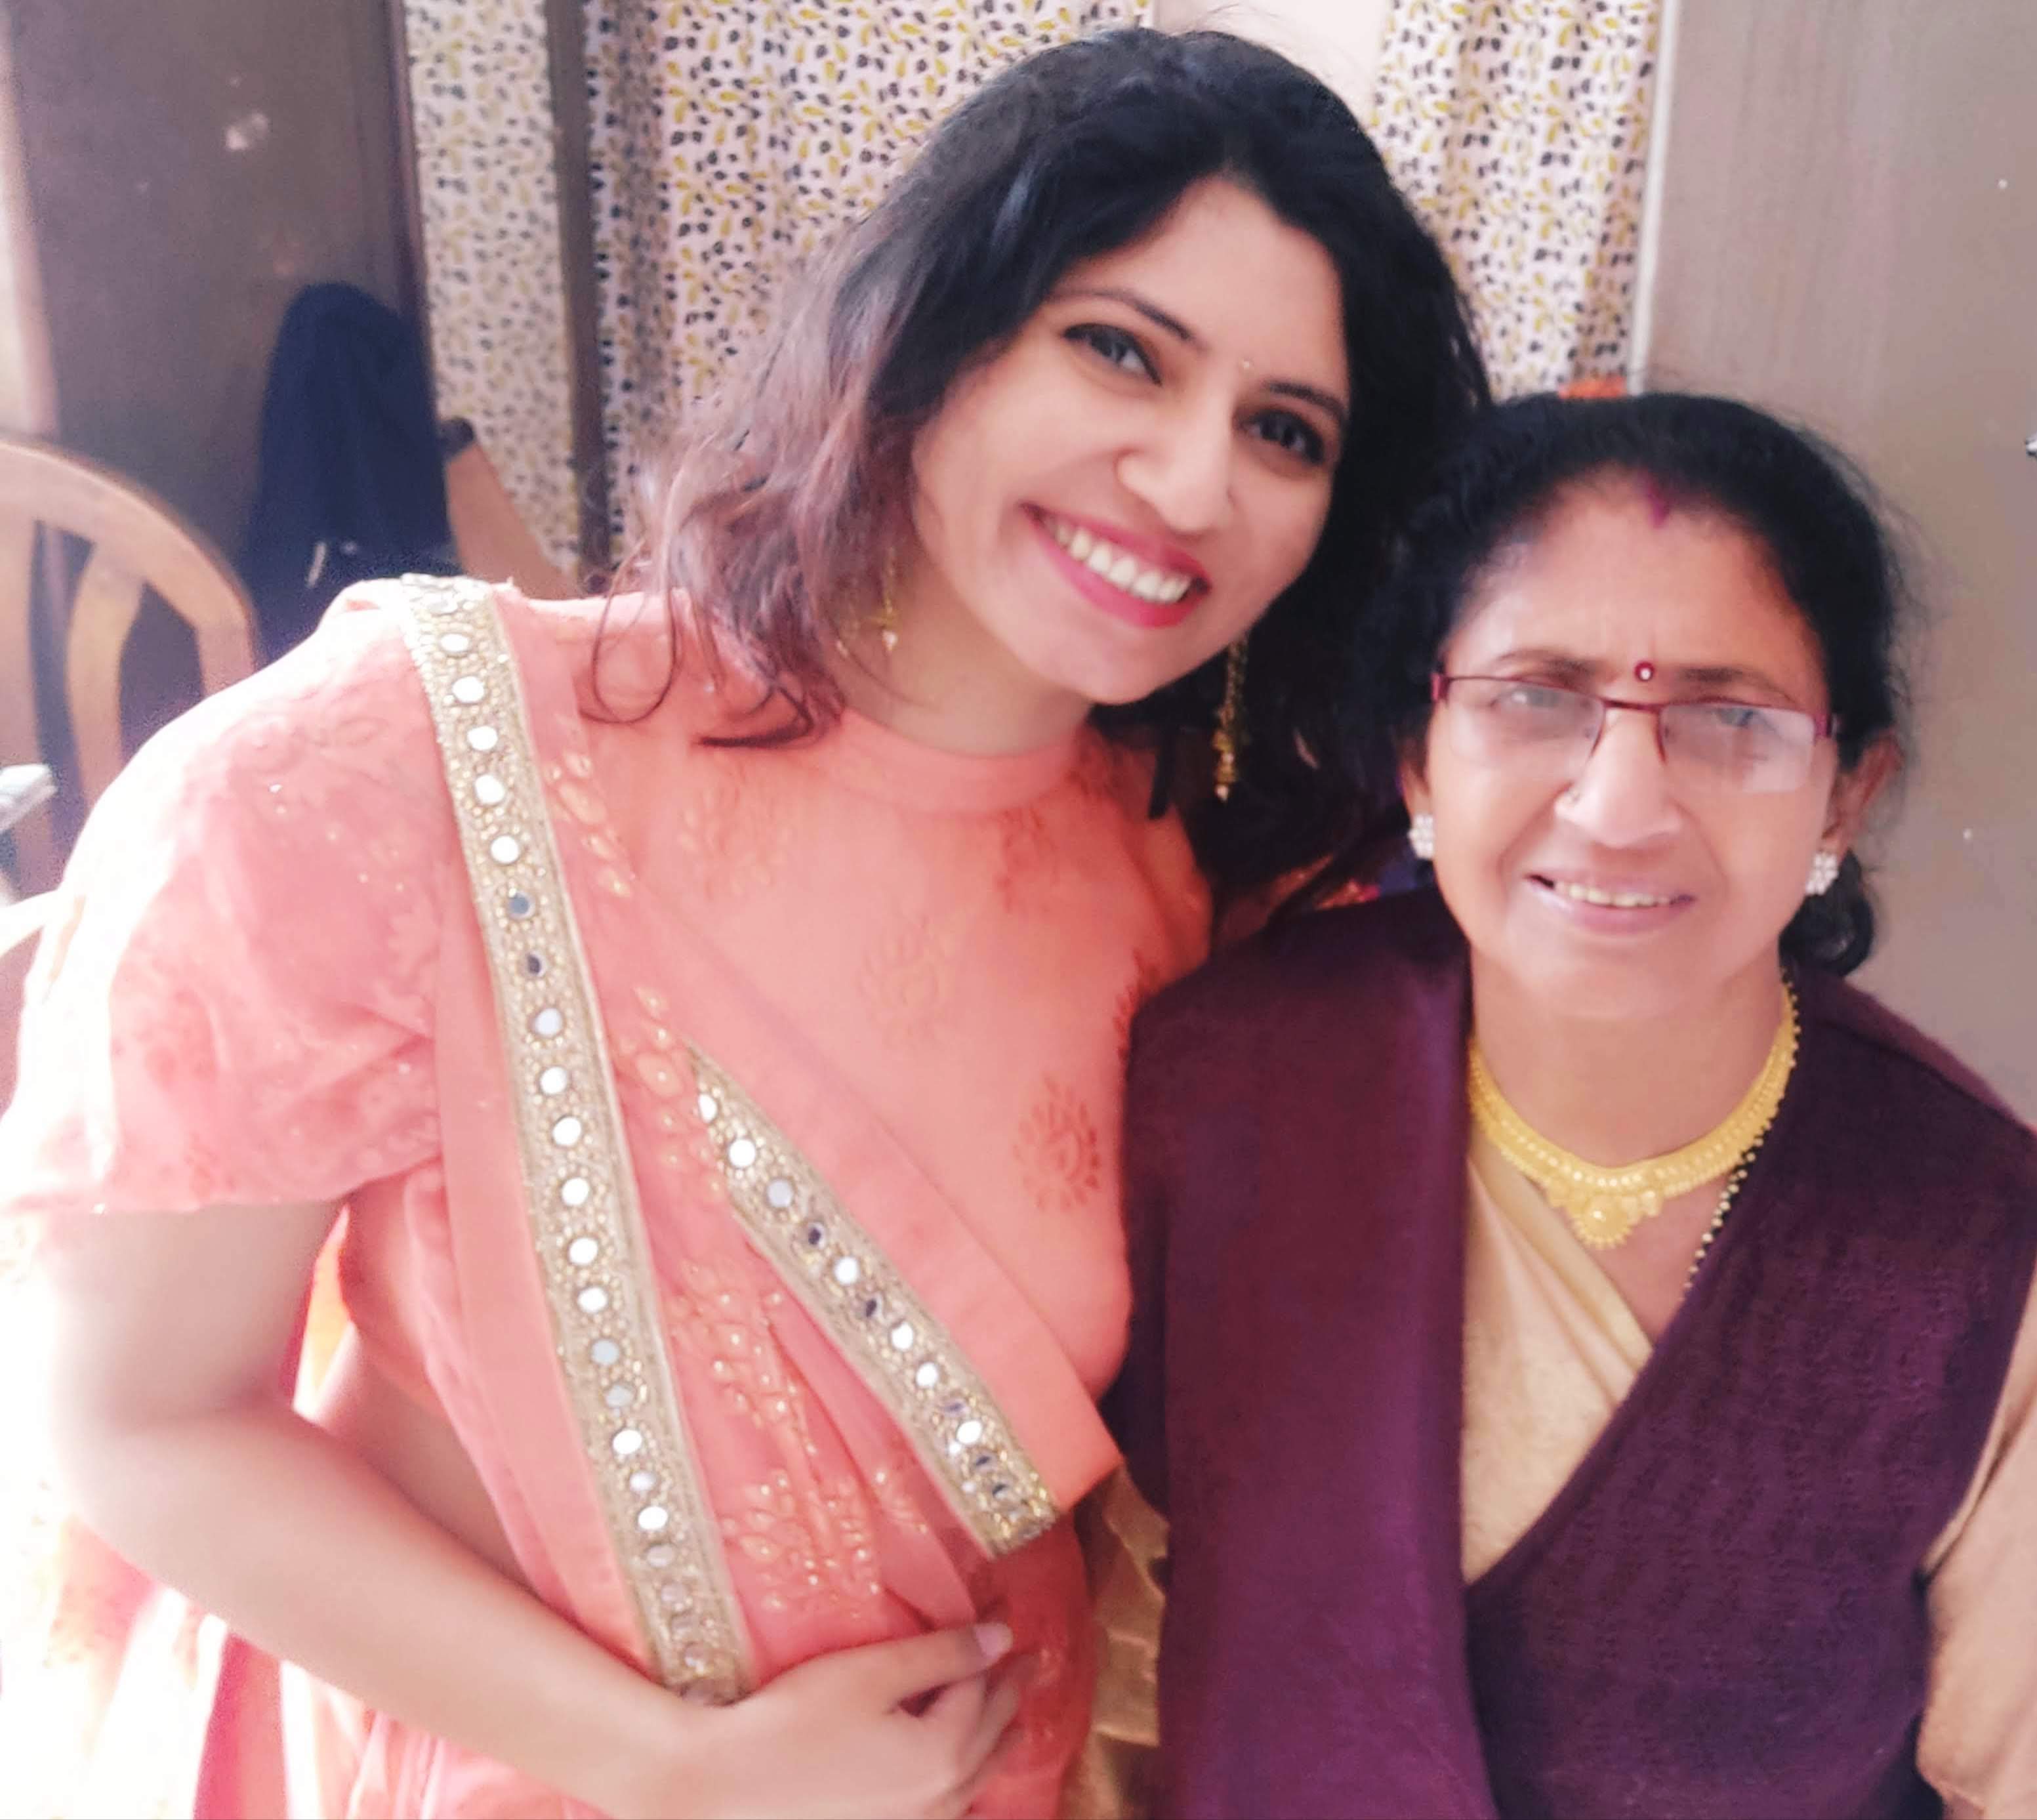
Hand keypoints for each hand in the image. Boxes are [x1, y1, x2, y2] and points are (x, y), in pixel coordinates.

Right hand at [619, 1622, 1027, 1819]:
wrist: (726, 1790)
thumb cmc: (794, 1722)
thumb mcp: (870, 1673)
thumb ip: (941, 1655)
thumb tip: (1001, 1638)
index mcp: (943, 1752)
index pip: (981, 1688)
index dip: (997, 1650)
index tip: (1012, 1623)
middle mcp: (939, 1796)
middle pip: (987, 1735)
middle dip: (1010, 1696)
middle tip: (1029, 1665)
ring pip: (974, 1778)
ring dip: (995, 1743)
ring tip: (1011, 1722)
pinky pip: (948, 1806)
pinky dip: (966, 1781)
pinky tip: (959, 1777)